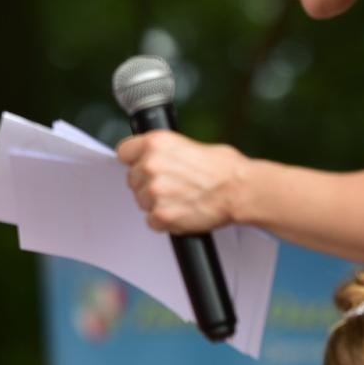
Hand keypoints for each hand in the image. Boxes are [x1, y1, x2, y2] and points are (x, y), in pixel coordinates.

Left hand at [117, 130, 245, 233]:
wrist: (239, 190)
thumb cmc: (224, 167)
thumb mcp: (189, 145)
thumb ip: (165, 152)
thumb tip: (155, 158)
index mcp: (156, 143)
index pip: (124, 152)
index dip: (134, 161)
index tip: (141, 165)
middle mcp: (151, 165)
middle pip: (132, 180)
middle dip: (148, 184)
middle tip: (172, 185)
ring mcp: (154, 192)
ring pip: (142, 201)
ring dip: (157, 203)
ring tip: (181, 199)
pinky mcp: (161, 215)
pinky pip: (152, 221)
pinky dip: (165, 221)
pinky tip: (182, 211)